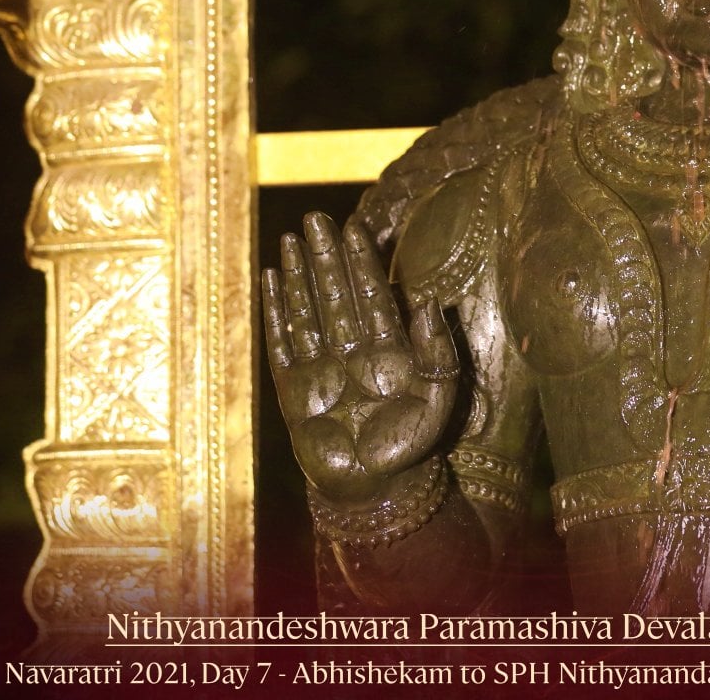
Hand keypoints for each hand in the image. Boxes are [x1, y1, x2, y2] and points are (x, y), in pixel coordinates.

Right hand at [263, 213, 459, 503]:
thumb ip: (438, 350)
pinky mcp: (294, 390)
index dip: (361, 262)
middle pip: (336, 294)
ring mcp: (321, 368)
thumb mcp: (439, 396)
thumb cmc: (412, 446)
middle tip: (314, 218)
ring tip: (290, 240)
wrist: (375, 490)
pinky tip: (270, 281)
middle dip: (325, 256)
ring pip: (308, 310)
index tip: (353, 228)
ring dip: (298, 276)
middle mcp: (352, 352)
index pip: (371, 295)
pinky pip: (282, 343)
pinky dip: (275, 312)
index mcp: (389, 350)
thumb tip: (428, 300)